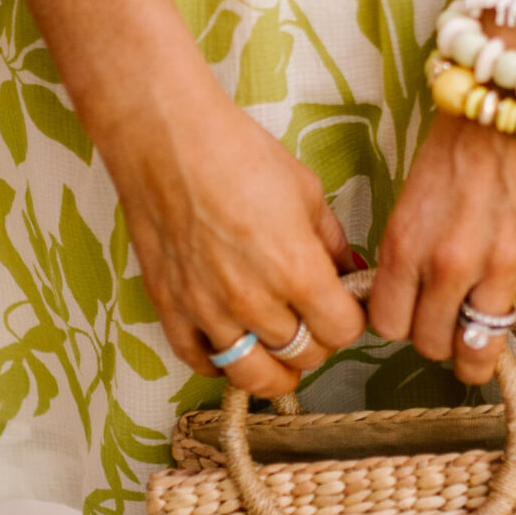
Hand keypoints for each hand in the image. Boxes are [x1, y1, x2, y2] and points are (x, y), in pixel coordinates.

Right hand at [103, 77, 364, 394]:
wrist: (166, 139)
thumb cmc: (237, 153)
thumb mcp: (306, 191)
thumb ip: (331, 243)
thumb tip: (349, 273)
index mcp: (296, 271)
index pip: (342, 331)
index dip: (349, 319)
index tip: (343, 306)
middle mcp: (253, 301)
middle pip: (304, 357)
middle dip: (318, 340)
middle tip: (311, 317)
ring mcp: (208, 311)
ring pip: (255, 375)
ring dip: (275, 363)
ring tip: (278, 343)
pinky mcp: (170, 308)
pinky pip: (203, 362)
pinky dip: (223, 362)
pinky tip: (233, 342)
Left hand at [369, 108, 515, 385]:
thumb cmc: (467, 130)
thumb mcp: (416, 191)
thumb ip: (412, 244)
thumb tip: (413, 291)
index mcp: (407, 243)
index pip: (388, 325)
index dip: (403, 325)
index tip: (416, 317)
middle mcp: (449, 263)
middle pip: (433, 345)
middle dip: (442, 342)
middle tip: (455, 326)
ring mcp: (504, 267)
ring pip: (483, 349)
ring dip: (486, 351)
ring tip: (493, 339)